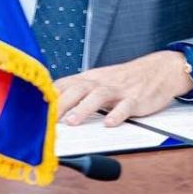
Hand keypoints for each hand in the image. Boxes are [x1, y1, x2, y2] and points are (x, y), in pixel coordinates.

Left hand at [55, 50, 192, 126]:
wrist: (158, 69)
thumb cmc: (123, 79)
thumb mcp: (98, 81)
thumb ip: (78, 91)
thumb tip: (53, 104)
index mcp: (89, 78)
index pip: (64, 84)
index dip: (49, 95)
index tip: (34, 108)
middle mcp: (100, 82)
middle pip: (77, 89)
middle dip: (61, 103)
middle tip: (47, 119)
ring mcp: (118, 90)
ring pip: (98, 96)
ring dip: (83, 109)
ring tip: (72, 122)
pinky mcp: (136, 99)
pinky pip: (125, 106)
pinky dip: (117, 115)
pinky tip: (109, 123)